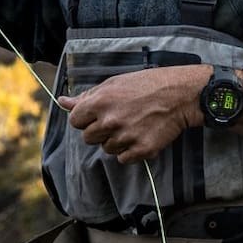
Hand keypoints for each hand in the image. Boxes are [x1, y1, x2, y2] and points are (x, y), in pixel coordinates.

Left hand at [63, 64, 209, 163]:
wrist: (180, 95)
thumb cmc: (146, 85)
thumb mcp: (114, 84)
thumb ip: (87, 96)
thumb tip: (63, 101)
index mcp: (100, 103)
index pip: (74, 121)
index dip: (84, 119)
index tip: (96, 116)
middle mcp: (110, 121)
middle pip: (88, 138)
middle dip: (99, 131)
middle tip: (118, 119)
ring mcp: (126, 137)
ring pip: (107, 149)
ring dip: (116, 141)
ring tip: (133, 125)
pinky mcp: (141, 150)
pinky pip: (123, 158)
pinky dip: (130, 151)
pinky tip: (141, 135)